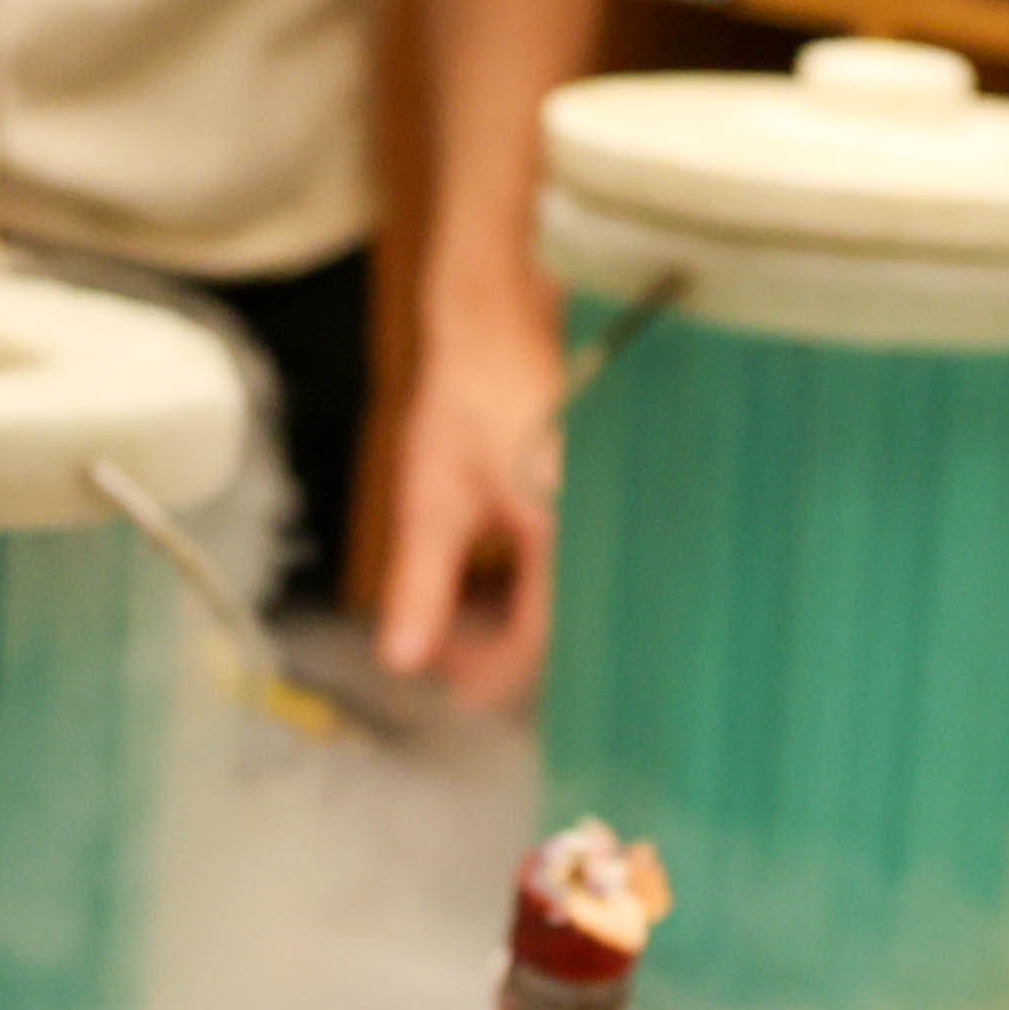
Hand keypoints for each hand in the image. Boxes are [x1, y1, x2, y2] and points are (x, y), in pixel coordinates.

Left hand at [365, 276, 562, 703]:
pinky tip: (493, 584)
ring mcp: (605, 510)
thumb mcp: (432, 497)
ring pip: (567, 596)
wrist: (503, 316)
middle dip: (506, 657)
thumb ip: (422, 583)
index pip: (540, 637)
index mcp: (568, 534)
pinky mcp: (597, 495)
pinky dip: (532, 586)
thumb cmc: (471, 392)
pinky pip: (574, 563)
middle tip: (452, 665)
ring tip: (462, 629)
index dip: (495, 674)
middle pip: (562, 626)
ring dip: (517, 622)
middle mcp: (600, 527)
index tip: (455, 693)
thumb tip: (403, 659)